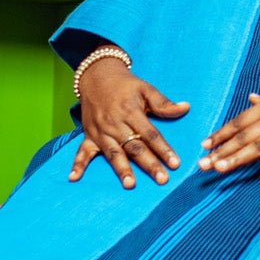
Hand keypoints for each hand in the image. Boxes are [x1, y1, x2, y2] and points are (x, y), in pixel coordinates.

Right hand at [70, 56, 190, 188]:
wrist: (97, 76)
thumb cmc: (125, 84)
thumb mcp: (146, 88)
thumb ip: (163, 102)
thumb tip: (185, 108)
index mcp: (131, 112)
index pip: (150, 134)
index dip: (164, 149)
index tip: (175, 163)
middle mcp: (115, 124)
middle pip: (135, 147)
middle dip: (149, 164)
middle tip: (162, 179)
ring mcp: (100, 131)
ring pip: (113, 153)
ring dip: (121, 169)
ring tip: (130, 184)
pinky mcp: (89, 135)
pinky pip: (82, 151)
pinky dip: (77, 164)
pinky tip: (74, 178)